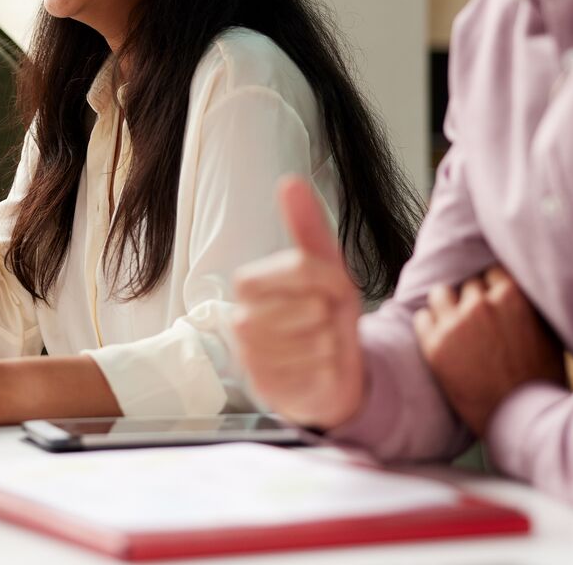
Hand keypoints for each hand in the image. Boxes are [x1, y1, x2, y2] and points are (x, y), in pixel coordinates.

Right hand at [232, 176, 364, 430]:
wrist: (326, 372)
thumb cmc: (322, 316)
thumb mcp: (323, 268)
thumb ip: (305, 225)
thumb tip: (290, 181)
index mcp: (248, 285)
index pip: (298, 267)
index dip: (327, 277)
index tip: (332, 287)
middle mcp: (240, 321)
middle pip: (310, 305)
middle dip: (331, 313)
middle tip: (323, 320)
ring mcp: (251, 358)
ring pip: (316, 340)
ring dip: (332, 342)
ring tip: (320, 344)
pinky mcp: (269, 390)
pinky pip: (318, 370)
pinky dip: (330, 368)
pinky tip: (318, 368)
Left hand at [413, 266, 564, 436]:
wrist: (521, 420)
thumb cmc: (540, 378)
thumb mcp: (548, 331)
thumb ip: (528, 303)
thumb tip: (514, 283)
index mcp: (513, 295)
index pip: (492, 272)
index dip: (493, 289)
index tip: (493, 303)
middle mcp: (482, 304)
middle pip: (468, 285)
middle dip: (473, 300)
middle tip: (478, 323)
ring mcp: (456, 323)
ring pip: (440, 294)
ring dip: (447, 307)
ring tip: (456, 327)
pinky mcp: (435, 345)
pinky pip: (422, 318)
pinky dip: (430, 326)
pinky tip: (442, 340)